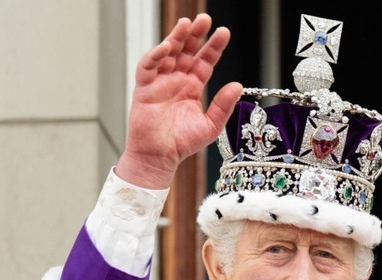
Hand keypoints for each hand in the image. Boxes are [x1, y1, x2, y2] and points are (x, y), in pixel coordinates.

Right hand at [116, 13, 242, 188]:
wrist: (159, 157)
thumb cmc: (181, 144)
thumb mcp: (210, 125)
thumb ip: (223, 105)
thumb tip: (238, 85)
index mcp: (193, 87)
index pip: (205, 61)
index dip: (213, 46)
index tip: (224, 33)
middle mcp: (177, 80)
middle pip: (187, 51)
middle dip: (195, 34)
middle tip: (204, 19)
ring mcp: (160, 82)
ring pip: (167, 53)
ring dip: (176, 38)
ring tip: (186, 24)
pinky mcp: (144, 88)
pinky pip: (147, 67)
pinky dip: (155, 55)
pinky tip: (166, 47)